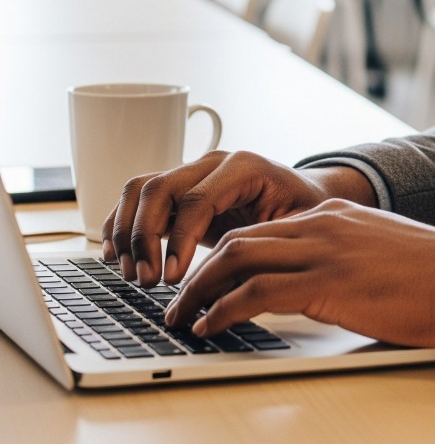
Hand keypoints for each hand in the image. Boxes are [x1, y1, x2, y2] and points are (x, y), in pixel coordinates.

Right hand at [101, 150, 375, 285]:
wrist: (307, 194)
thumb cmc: (305, 211)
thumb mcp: (297, 226)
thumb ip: (265, 244)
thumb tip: (232, 280)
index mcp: (245, 167)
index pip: (196, 200)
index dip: (179, 241)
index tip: (171, 278)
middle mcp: (214, 163)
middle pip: (160, 189)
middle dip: (144, 239)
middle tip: (147, 281)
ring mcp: (193, 171)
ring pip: (141, 188)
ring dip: (127, 231)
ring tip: (131, 273)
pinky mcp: (180, 188)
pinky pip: (138, 196)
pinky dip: (121, 223)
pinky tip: (117, 255)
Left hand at [163, 200, 434, 346]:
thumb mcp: (385, 257)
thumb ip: (351, 263)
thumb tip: (330, 294)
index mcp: (339, 217)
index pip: (264, 229)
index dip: (224, 256)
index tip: (204, 283)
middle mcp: (325, 225)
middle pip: (240, 238)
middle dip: (198, 271)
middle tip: (177, 302)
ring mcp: (326, 251)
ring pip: (237, 258)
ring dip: (198, 291)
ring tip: (180, 318)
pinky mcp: (328, 283)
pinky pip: (256, 292)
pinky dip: (222, 310)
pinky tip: (209, 328)